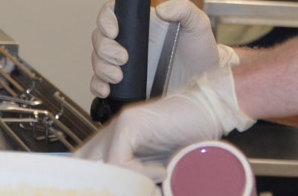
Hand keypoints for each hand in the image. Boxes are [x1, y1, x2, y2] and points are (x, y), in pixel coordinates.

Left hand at [74, 65, 254, 179]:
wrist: (212, 110)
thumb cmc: (191, 137)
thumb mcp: (159, 167)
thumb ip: (138, 178)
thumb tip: (122, 191)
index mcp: (117, 139)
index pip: (85, 162)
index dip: (90, 180)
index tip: (98, 188)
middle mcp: (114, 130)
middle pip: (86, 163)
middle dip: (101, 183)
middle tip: (124, 189)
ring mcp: (121, 124)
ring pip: (101, 165)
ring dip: (124, 182)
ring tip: (148, 186)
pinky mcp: (131, 123)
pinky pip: (120, 160)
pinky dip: (140, 173)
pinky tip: (163, 170)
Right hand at [90, 0, 238, 98]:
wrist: (206, 81)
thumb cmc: (201, 49)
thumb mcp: (197, 24)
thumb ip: (183, 8)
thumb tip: (160, 9)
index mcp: (142, 24)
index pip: (113, 13)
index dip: (106, 19)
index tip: (114, 31)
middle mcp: (130, 42)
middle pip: (100, 38)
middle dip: (105, 48)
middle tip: (123, 58)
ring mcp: (126, 64)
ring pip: (98, 60)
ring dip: (102, 68)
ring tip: (119, 76)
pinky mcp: (125, 85)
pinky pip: (100, 84)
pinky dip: (97, 86)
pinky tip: (107, 90)